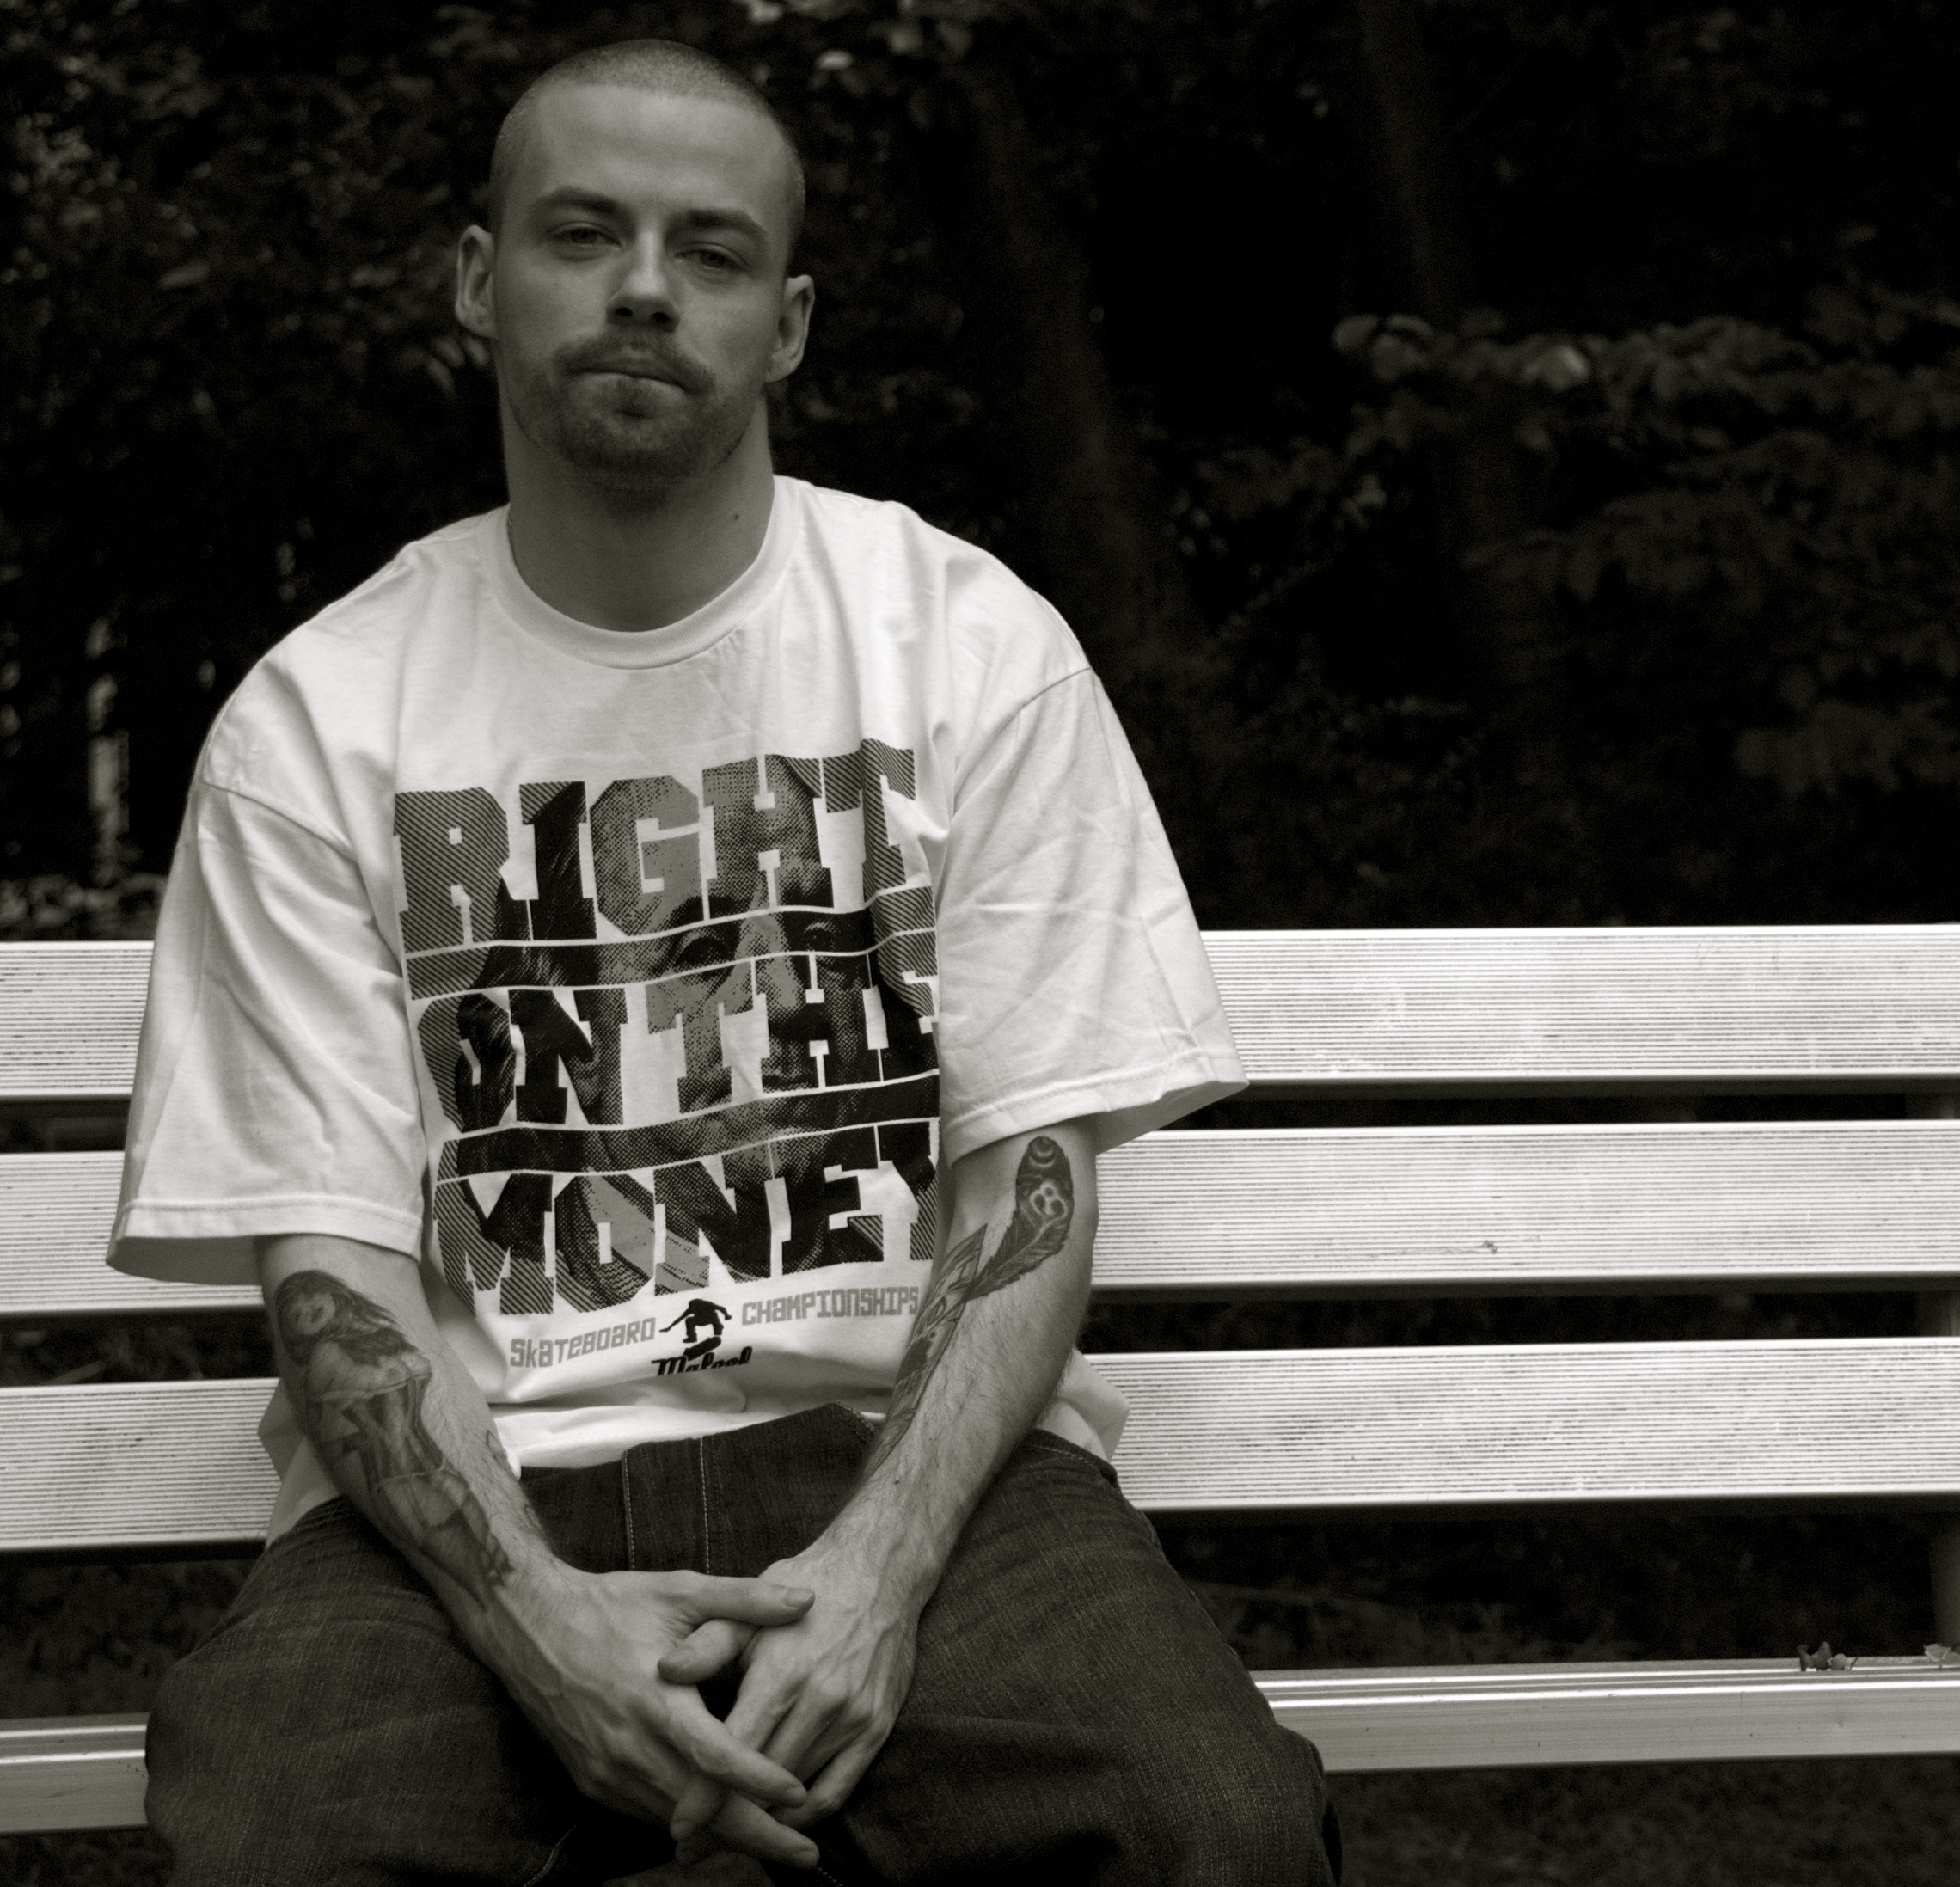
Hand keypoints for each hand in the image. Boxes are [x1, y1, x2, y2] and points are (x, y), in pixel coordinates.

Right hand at [498, 1565, 824, 1868]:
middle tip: (807, 1852)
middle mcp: (630, 1745)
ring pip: (676, 1821)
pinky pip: (649, 1812)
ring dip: (725, 1837)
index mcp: (656, 1698)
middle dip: (757, 1835)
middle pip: (702, 1809)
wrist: (529, 1627)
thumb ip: (744, 1599)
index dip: (760, 1780)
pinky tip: (722, 1823)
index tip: (801, 1795)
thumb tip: (807, 1602)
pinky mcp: (593, 1782)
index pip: (715, 1757)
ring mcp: (608, 1771)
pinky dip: (688, 1822)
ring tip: (778, 1842)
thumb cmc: (612, 1604)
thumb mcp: (679, 1591)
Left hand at [656, 1530, 921, 1845]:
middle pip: (764, 1783)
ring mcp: (852, 1717)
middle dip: (725, 1820)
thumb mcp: (751, 1604)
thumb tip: (665, 1670)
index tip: (677, 1828)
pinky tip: (779, 1821)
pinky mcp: (875, 1728)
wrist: (880, 1570)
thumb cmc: (805, 1587)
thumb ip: (709, 1643)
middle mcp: (820, 1699)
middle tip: (691, 1846)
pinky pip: (837, 1791)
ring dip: (762, 1822)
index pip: (735, 1750)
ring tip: (726, 1837)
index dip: (704, 1795)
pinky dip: (806, 1815)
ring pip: (799, 1793)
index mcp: (782, 1670)